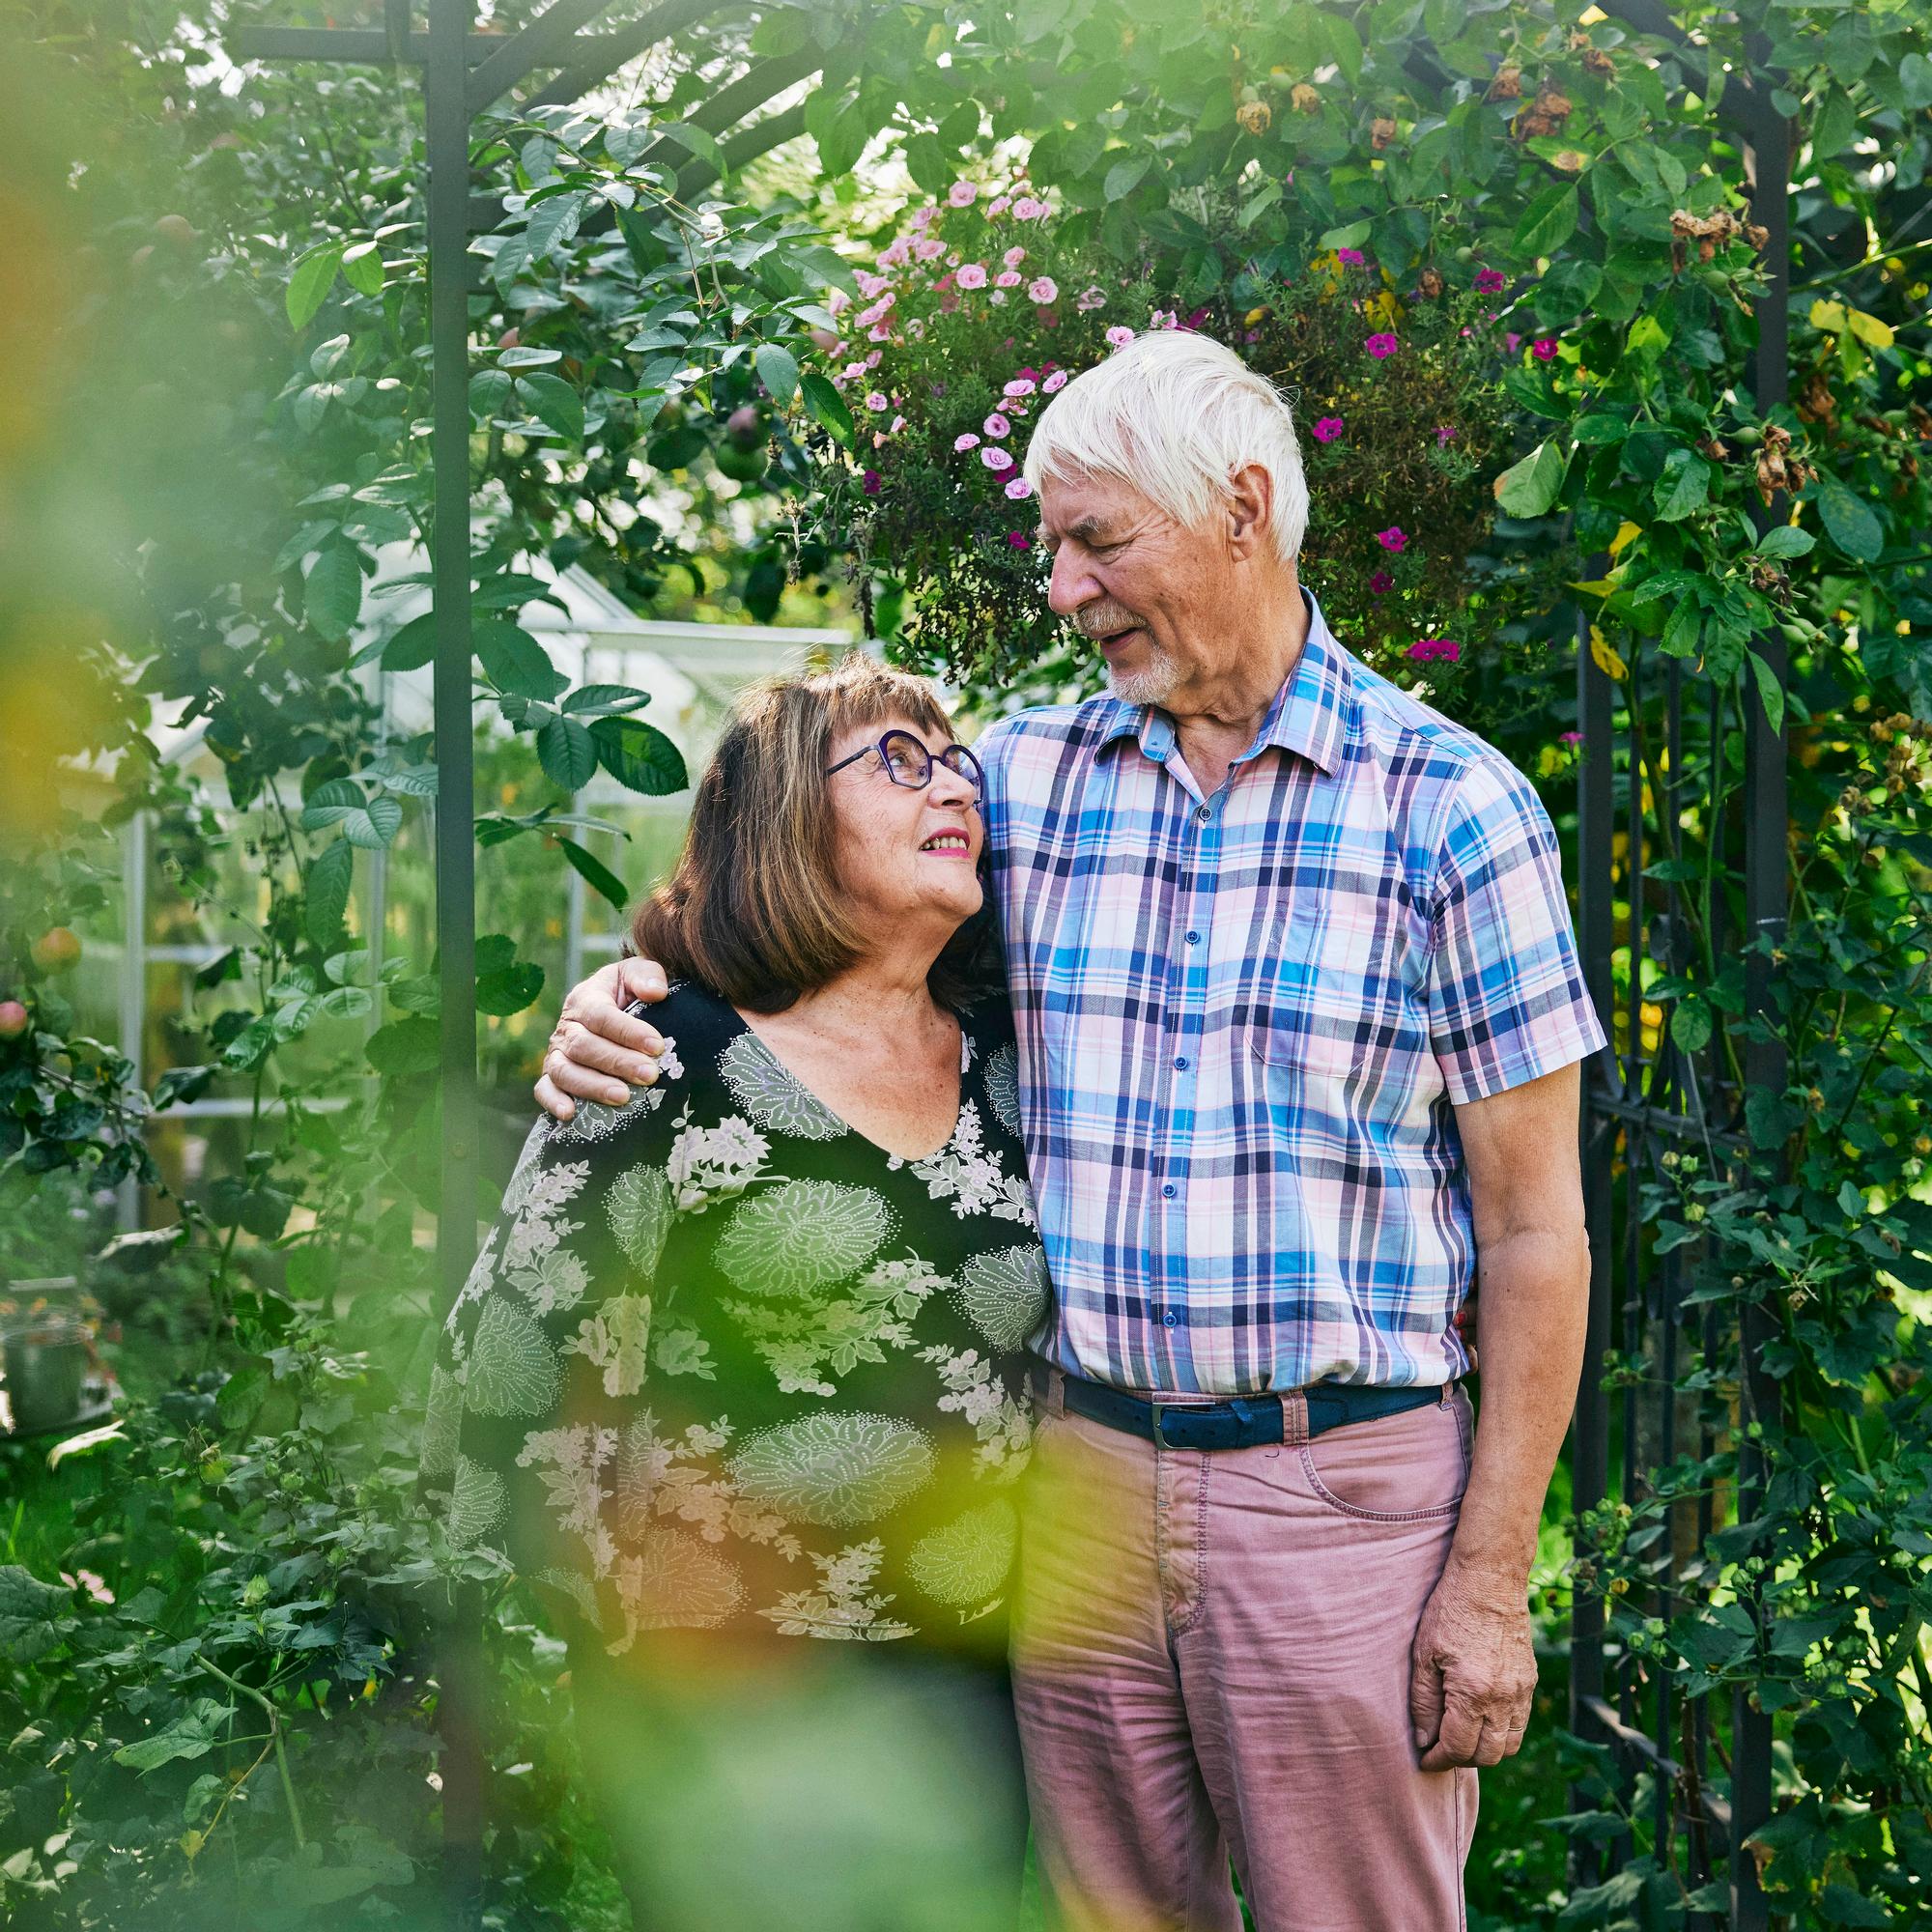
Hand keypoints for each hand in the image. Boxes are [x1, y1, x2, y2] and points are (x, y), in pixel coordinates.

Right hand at [533, 958, 670, 1120]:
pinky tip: (570, 1114)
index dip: (628, 1032)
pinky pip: (544, 1089)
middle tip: (650, 1075)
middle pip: (584, 1046)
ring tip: (623, 1097)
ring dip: (593, 1086)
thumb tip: (655, 992)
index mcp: (586, 998)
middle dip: (618, 1062)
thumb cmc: (630, 991)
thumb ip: (647, 975)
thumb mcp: (639, 973)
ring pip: (564, 1071)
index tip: (657, 1046)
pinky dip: (553, 1101)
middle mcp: (567, 1027)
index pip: (601, 1016)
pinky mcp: (552, 1075)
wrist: (614, 1007)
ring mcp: (557, 1053)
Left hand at [1408, 1560, 1537, 1769]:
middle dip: (1461, 1759)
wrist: (1490, 1578)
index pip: (1458, 1749)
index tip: (1424, 1758)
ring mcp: (1521, 1691)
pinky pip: (1521, 1724)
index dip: (1438, 1760)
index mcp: (1473, 1693)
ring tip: (1461, 1735)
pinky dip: (1503, 1732)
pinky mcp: (1530, 1681)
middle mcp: (1503, 1699)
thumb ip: (1423, 1702)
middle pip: (1487, 1756)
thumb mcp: (1424, 1653)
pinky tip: (1482, 1718)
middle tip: (1440, 1748)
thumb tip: (1424, 1739)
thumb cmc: (1450, 1610)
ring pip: (1510, 1746)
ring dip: (1485, 1749)